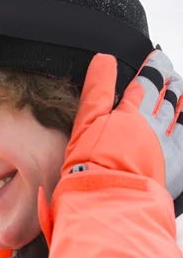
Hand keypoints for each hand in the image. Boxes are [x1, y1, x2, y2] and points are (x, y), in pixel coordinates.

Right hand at [63, 50, 182, 198]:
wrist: (111, 200)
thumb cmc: (92, 165)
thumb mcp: (85, 123)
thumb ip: (96, 90)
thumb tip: (103, 59)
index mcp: (130, 114)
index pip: (146, 83)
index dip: (153, 67)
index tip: (157, 57)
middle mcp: (154, 127)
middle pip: (170, 98)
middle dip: (172, 84)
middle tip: (174, 76)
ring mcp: (168, 146)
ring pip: (182, 117)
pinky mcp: (178, 166)